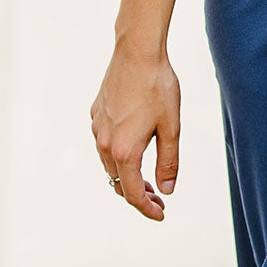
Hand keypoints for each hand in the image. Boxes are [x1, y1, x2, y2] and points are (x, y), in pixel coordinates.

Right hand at [90, 45, 180, 220]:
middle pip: (118, 182)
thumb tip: (167, 189)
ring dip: (127, 175)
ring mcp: (97, 128)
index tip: (161, 214)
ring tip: (148, 177)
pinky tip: (135, 145)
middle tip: (159, 197)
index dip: (147, 208)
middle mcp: (105, 143)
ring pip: (109, 164)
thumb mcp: (171, 127)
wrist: (137, 52)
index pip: (132, 193)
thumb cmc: (158, 87)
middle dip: (138, 194)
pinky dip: (119, 154)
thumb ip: (168, 162)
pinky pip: (105, 143)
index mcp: (125, 151)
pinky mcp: (96, 114)